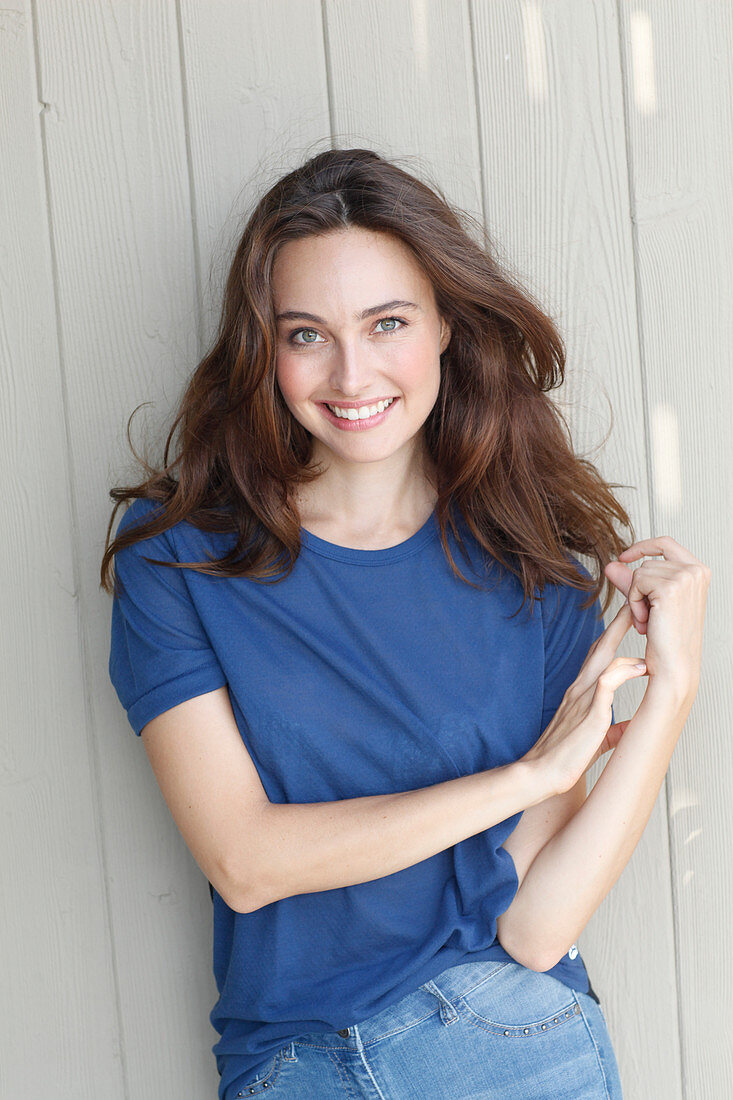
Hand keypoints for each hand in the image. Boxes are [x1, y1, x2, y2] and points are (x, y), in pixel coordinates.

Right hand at [521, 603, 647, 794]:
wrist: (541, 775)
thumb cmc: (565, 759)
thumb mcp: (596, 739)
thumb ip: (614, 729)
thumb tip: (631, 727)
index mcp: (581, 693)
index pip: (599, 656)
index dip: (614, 634)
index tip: (632, 616)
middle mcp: (580, 689)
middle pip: (600, 646)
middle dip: (619, 621)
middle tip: (634, 597)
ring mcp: (582, 699)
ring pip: (602, 657)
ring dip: (621, 635)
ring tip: (640, 617)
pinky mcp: (588, 714)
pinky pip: (606, 686)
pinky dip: (623, 672)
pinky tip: (640, 665)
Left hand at [604, 536, 710, 700]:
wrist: (674, 665)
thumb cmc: (667, 639)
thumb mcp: (650, 602)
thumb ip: (633, 581)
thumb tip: (611, 564)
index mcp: (699, 571)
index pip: (666, 543)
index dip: (642, 546)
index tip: (624, 557)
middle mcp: (696, 570)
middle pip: (647, 562)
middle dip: (639, 588)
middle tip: (648, 616)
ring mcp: (685, 577)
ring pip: (639, 572)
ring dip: (636, 598)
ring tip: (648, 620)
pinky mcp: (670, 587)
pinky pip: (635, 582)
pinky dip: (633, 602)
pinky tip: (645, 621)